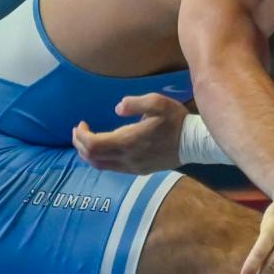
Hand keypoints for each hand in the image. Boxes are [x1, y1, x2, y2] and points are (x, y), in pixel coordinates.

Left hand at [71, 94, 188, 173]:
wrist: (194, 143)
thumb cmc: (175, 121)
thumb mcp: (158, 103)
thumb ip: (135, 103)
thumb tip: (117, 108)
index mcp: (129, 141)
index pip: (93, 145)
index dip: (81, 136)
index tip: (81, 124)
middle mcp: (127, 158)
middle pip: (92, 158)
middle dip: (80, 144)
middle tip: (79, 131)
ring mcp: (133, 167)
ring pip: (100, 166)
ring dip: (89, 153)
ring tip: (87, 140)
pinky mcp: (139, 170)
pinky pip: (112, 168)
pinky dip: (101, 159)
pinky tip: (104, 148)